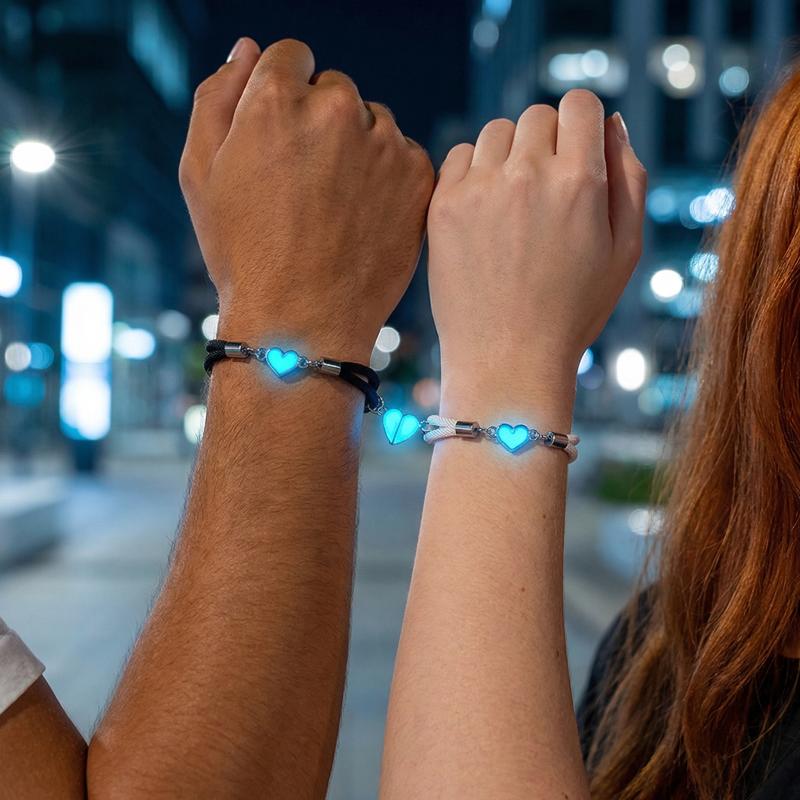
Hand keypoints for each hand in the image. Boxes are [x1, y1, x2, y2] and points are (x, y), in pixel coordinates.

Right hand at [180, 38, 433, 361]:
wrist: (302, 323)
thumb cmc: (243, 252)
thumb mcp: (200, 173)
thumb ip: (217, 97)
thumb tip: (248, 50)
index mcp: (277, 100)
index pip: (291, 56)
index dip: (283, 96)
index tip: (282, 138)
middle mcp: (337, 109)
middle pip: (333, 89)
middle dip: (320, 122)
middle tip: (305, 183)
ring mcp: (384, 143)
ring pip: (372, 122)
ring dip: (357, 148)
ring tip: (334, 207)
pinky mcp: (418, 176)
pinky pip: (402, 154)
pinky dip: (386, 176)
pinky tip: (363, 216)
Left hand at [427, 90, 645, 416]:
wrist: (506, 359)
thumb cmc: (573, 311)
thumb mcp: (625, 251)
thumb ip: (629, 179)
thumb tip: (611, 123)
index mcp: (579, 182)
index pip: (580, 104)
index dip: (583, 124)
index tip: (577, 152)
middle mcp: (527, 175)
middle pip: (538, 116)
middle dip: (548, 142)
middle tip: (546, 192)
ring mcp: (480, 189)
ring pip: (497, 132)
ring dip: (509, 155)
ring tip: (514, 204)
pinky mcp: (443, 206)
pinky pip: (459, 156)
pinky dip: (474, 172)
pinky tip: (484, 210)